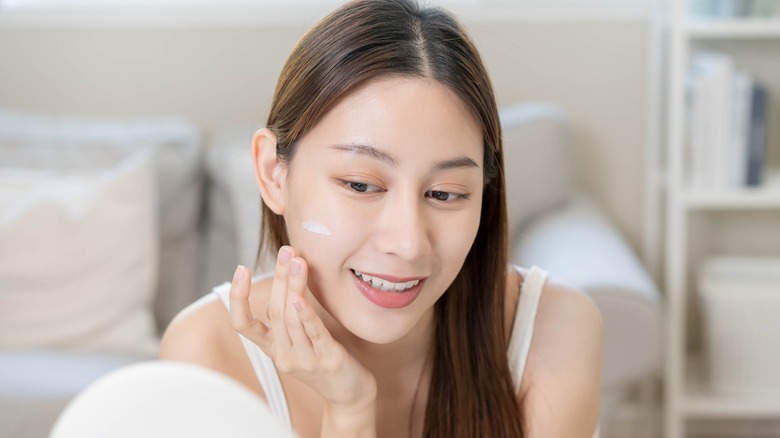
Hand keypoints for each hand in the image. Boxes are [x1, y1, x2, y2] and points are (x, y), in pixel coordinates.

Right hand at [228, 246, 376, 432]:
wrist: (349, 394)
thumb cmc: (324, 358)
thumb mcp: (300, 338)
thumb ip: (290, 313)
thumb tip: (287, 272)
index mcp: (273, 348)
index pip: (243, 325)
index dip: (238, 298)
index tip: (240, 269)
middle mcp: (283, 355)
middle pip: (274, 311)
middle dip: (279, 277)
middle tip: (285, 251)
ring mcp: (304, 359)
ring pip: (291, 318)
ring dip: (293, 286)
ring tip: (297, 261)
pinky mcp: (327, 360)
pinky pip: (313, 334)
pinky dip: (305, 315)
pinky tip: (301, 298)